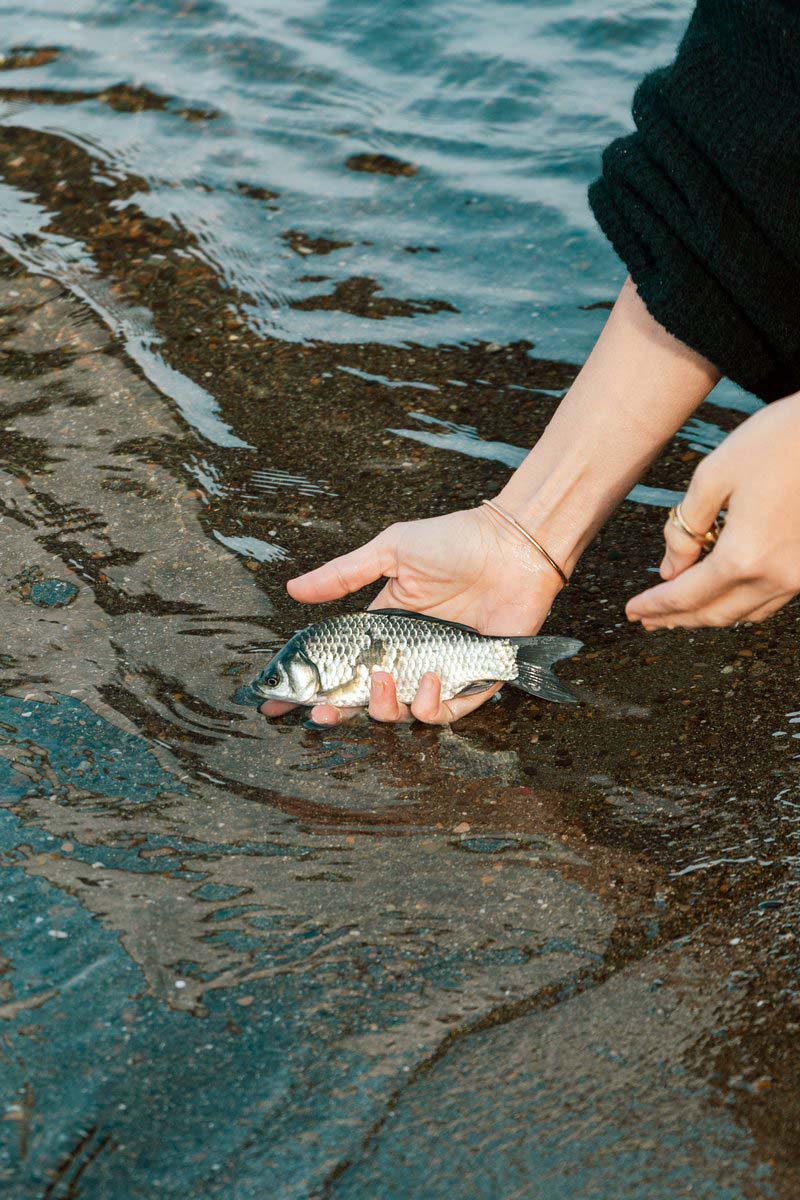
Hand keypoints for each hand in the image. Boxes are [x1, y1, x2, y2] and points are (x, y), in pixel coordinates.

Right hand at [260, 506, 563, 724]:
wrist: (511, 546)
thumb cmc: (455, 542)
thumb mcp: (391, 551)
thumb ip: (344, 575)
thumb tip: (293, 589)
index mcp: (385, 630)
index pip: (342, 667)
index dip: (312, 689)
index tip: (275, 703)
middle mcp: (409, 657)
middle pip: (365, 701)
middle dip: (339, 713)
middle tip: (322, 713)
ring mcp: (440, 672)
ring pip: (402, 713)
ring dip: (386, 707)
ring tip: (386, 679)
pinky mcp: (474, 682)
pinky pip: (446, 713)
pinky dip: (432, 705)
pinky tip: (430, 679)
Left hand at [626, 391, 799, 629]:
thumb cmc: (780, 440)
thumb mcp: (715, 475)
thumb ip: (685, 527)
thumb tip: (669, 568)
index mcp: (744, 554)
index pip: (686, 595)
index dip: (655, 606)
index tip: (633, 612)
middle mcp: (775, 575)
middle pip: (715, 614)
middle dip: (677, 618)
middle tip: (647, 620)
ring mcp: (799, 575)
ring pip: (745, 613)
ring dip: (708, 616)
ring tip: (678, 613)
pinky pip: (770, 600)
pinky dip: (739, 603)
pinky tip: (722, 593)